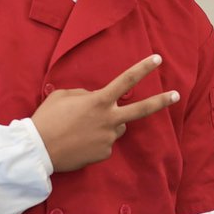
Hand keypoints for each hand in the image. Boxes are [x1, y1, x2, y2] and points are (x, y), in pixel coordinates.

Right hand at [31, 55, 178, 171]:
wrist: (37, 150)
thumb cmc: (47, 118)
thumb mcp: (63, 96)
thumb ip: (85, 94)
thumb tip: (96, 99)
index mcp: (99, 100)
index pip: (126, 80)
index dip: (143, 68)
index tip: (157, 60)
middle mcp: (109, 119)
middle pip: (142, 109)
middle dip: (161, 101)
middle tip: (177, 95)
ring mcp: (108, 138)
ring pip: (117, 126)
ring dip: (107, 124)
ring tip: (82, 129)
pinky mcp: (104, 153)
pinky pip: (106, 143)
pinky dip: (96, 141)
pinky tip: (79, 142)